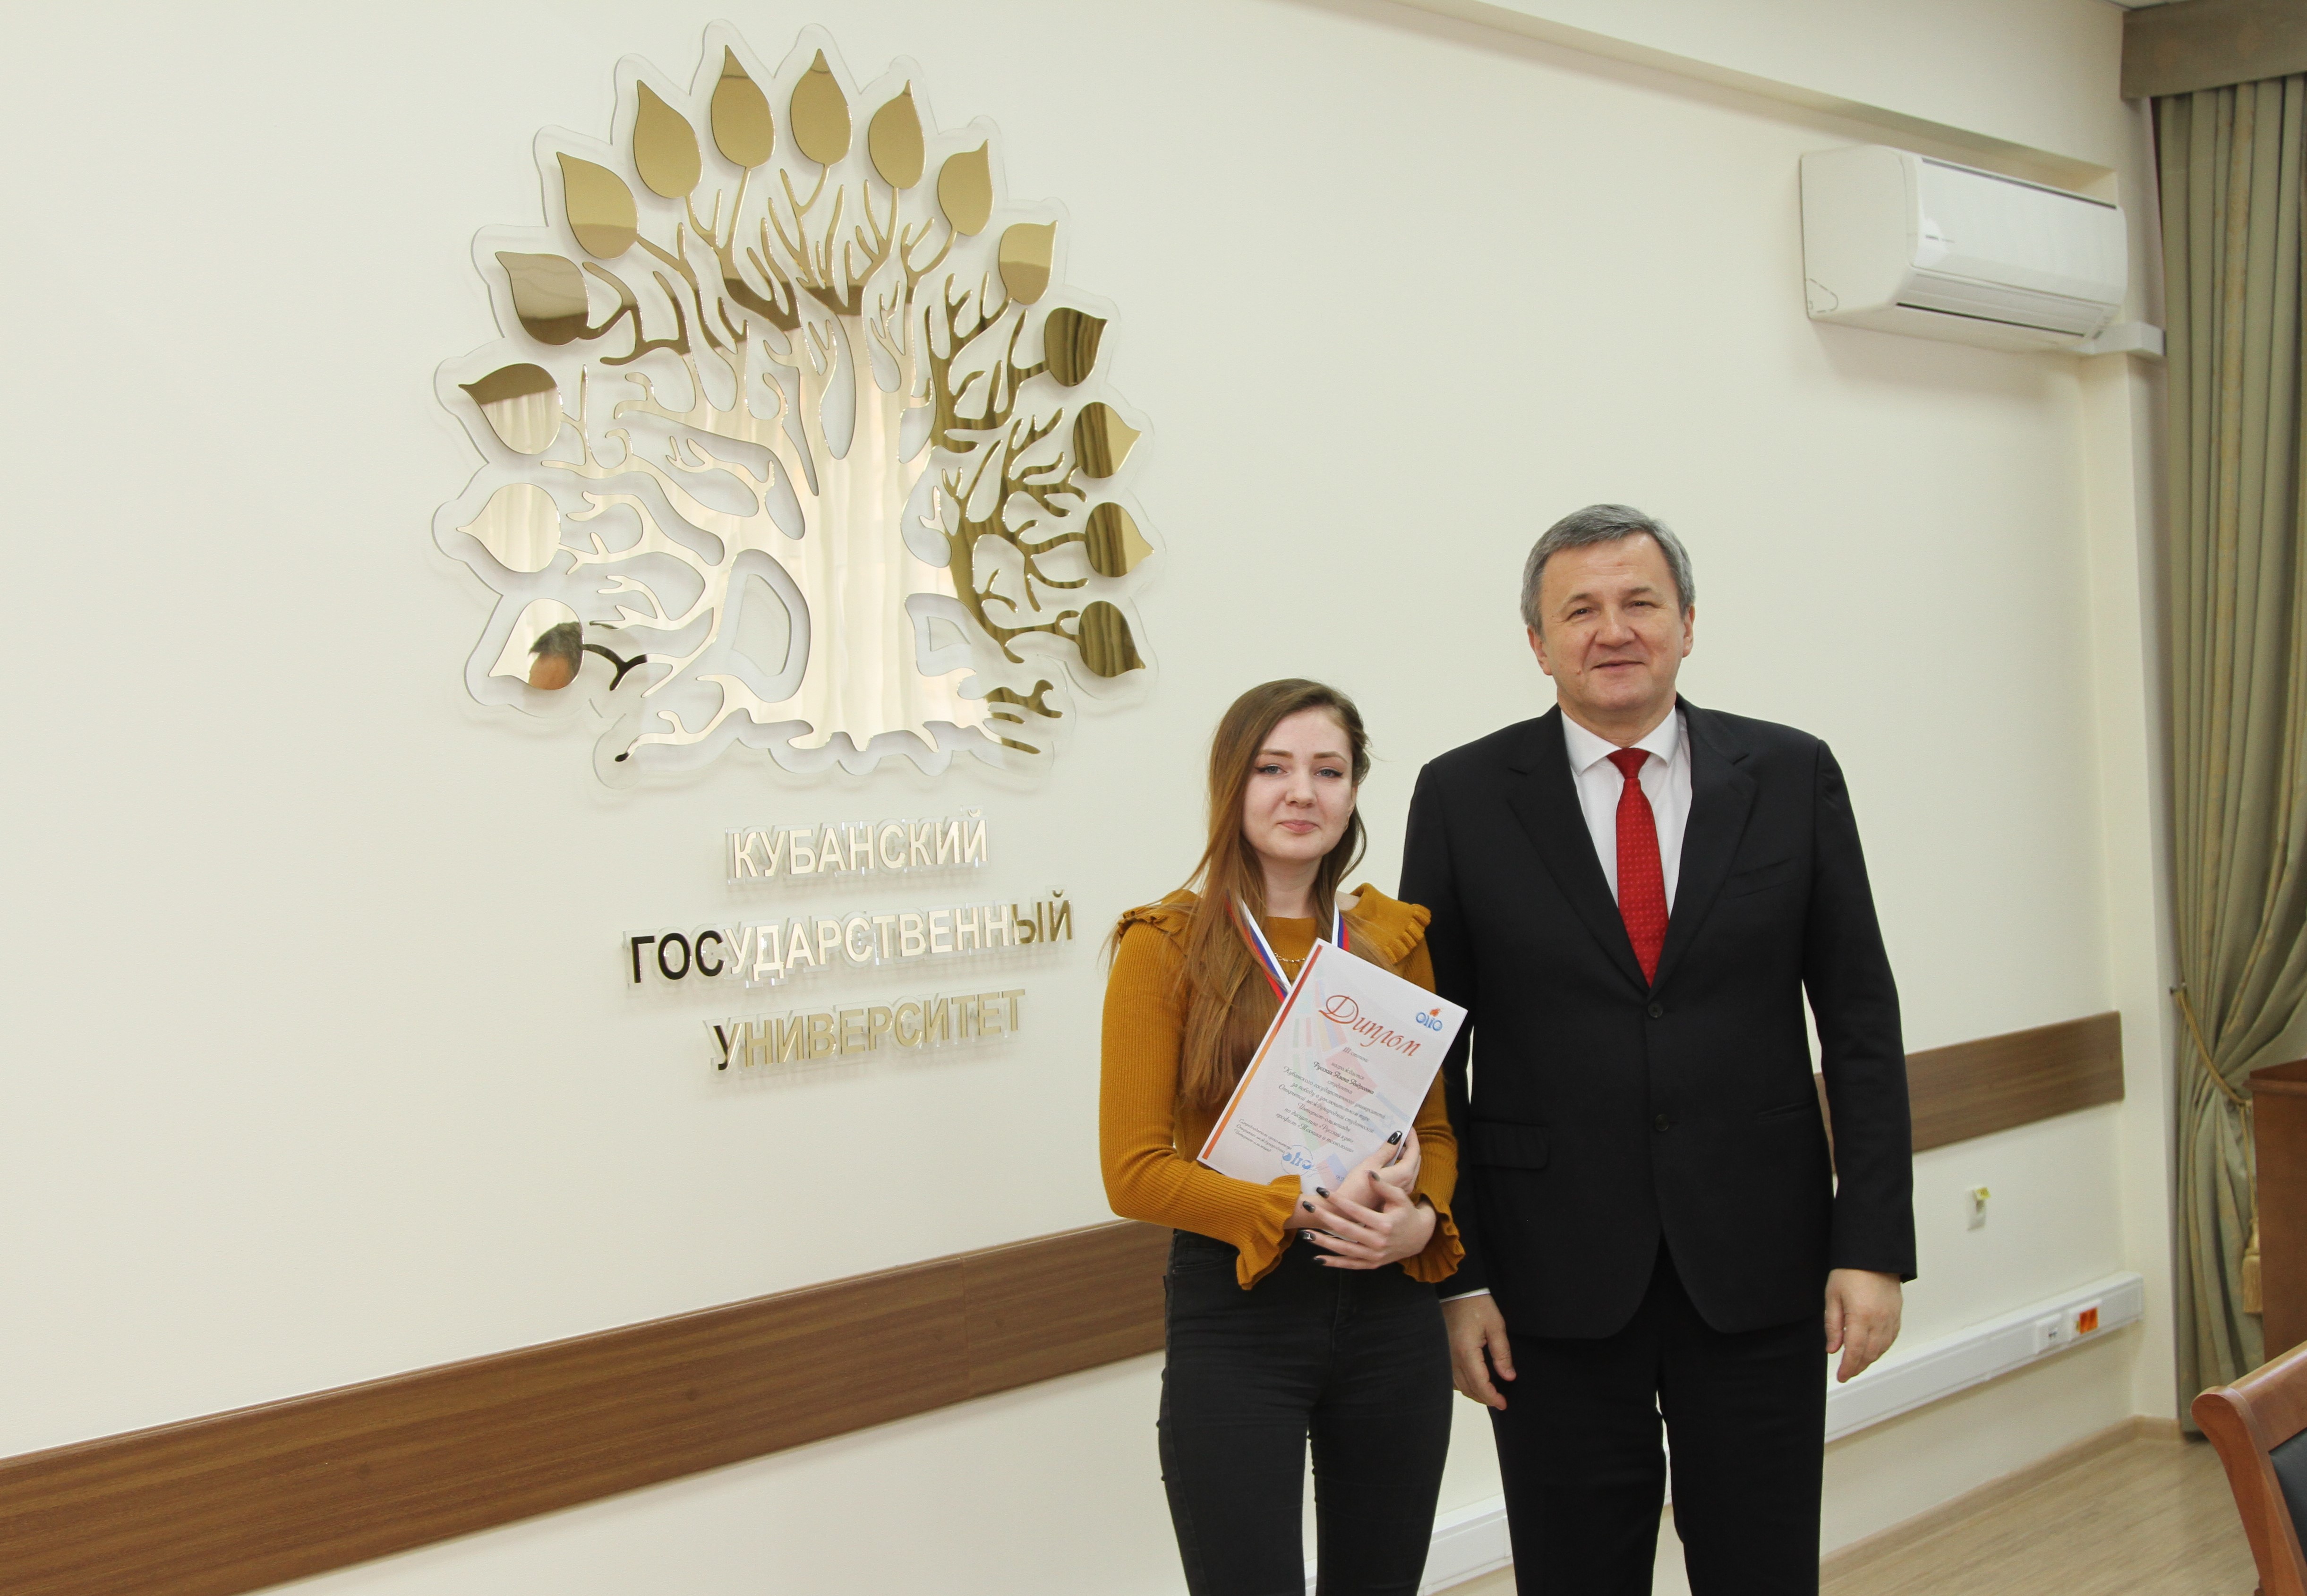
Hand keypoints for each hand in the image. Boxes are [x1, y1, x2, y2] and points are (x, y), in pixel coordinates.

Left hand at [1300, 1140, 1435, 1269]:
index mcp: (1384, 1224)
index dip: (1337, 1200)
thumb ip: (1383, 1186)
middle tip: (1308, 1208)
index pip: (1355, 1210)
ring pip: (1344, 1250)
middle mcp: (1378, 1242)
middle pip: (1346, 1230)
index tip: (1322, 1191)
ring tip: (1305, 1234)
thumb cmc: (1407, 1213)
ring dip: (1323, 1242)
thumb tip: (1368, 1173)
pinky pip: (1350, 1265)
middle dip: (1325, 1218)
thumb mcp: (1399, 1197)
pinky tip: (1317, 1259)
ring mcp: (1374, 1256)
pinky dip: (1334, 1263)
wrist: (1420, 1237)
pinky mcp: (1372, 1264)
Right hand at [1334, 1128, 1421, 1209]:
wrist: (1347, 1212)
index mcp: (1404, 1174)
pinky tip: (1389, 1159)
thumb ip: (1386, 1150)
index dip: (1412, 1137)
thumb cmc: (1357, 1187)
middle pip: (1415, 1160)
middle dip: (1409, 1145)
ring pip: (1410, 1168)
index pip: (1415, 1151)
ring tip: (1394, 1144)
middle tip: (1401, 1133)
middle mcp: (1408, 1183)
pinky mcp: (1394, 1194)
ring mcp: (1402, 1190)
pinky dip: (1400, 1165)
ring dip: (1404, 1156)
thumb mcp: (1370, 1164)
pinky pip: (1404, 1175)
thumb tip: (1397, 1137)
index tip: (1408, 1127)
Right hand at [1443, 1294, 1514, 1409]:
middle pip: (1468, 1389)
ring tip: (1489, 1393)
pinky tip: (1473, 1381)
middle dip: (1485, 1398)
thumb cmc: (1477, 1305)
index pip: (1480, 1385)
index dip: (1492, 1398)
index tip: (1504, 1403)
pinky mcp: (1441, 1352)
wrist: (1456, 1289)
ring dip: (1473, 1392)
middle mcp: (1451, 1358)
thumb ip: (1502, 1353)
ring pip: (1458, 1385)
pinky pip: (1451, 1377)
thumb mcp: (1496, 1326)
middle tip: (1500, 1401)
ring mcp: (1444, 1356)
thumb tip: (1509, 1377)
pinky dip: (1463, 1384)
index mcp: (1466, 1352)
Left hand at [1824, 1269, 1901, 1381]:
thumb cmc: (1849, 1272)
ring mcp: (1890, 1318)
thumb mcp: (1833, 1297)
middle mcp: (1879, 1321)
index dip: (1848, 1367)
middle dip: (1858, 1367)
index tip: (1841, 1377)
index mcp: (1861, 1317)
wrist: (1873, 1256)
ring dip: (1869, 1359)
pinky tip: (1872, 1350)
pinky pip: (1891, 1338)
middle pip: (1870, 1354)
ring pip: (1882, 1348)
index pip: (1855, 1351)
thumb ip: (1833, 1325)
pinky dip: (1881, 1348)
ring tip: (1857, 1364)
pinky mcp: (1897, 1314)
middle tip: (1847, 1373)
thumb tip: (1833, 1350)